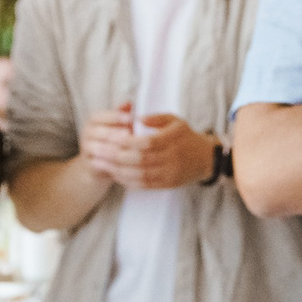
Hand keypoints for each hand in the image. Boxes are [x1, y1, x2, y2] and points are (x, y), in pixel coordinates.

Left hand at [84, 107, 218, 188]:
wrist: (205, 158)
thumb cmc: (185, 136)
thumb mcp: (176, 120)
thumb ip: (157, 118)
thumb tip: (138, 118)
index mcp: (173, 139)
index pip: (146, 142)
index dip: (126, 141)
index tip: (109, 137)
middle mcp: (172, 157)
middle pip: (139, 159)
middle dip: (115, 156)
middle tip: (96, 151)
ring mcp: (170, 172)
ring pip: (139, 174)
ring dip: (116, 170)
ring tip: (99, 164)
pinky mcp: (168, 184)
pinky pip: (144, 184)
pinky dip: (127, 180)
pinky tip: (114, 174)